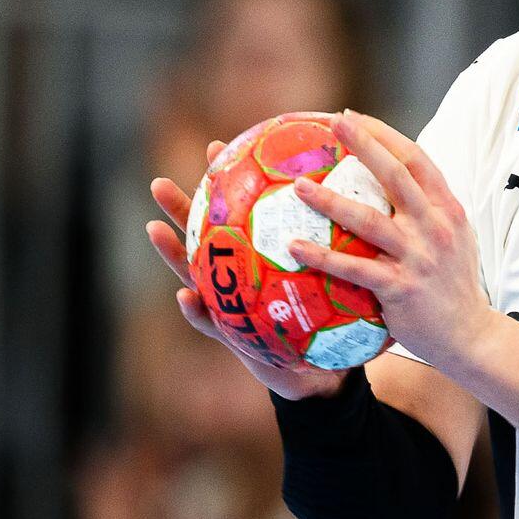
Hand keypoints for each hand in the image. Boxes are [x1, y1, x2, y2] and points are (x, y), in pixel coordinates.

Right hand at [145, 143, 339, 400]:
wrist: (324, 371)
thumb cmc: (329, 320)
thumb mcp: (339, 276)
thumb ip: (341, 244)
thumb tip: (365, 192)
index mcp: (258, 258)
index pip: (239, 212)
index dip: (225, 182)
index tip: (217, 147)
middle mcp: (237, 278)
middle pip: (204, 237)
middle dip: (180, 210)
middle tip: (158, 183)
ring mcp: (230, 307)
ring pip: (195, 274)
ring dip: (171, 252)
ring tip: (153, 228)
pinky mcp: (235, 339)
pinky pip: (212, 324)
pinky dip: (197, 311)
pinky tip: (185, 296)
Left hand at [288, 110, 490, 372]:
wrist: (470, 334)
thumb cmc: (453, 287)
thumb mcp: (454, 241)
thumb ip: (428, 214)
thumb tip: (389, 188)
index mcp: (448, 211)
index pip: (418, 160)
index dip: (385, 135)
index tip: (354, 117)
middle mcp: (435, 227)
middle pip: (397, 175)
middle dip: (365, 144)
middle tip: (334, 122)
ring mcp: (418, 257)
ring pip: (368, 220)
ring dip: (330, 200)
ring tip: (297, 187)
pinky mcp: (400, 287)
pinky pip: (353, 268)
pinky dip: (322, 256)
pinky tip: (294, 246)